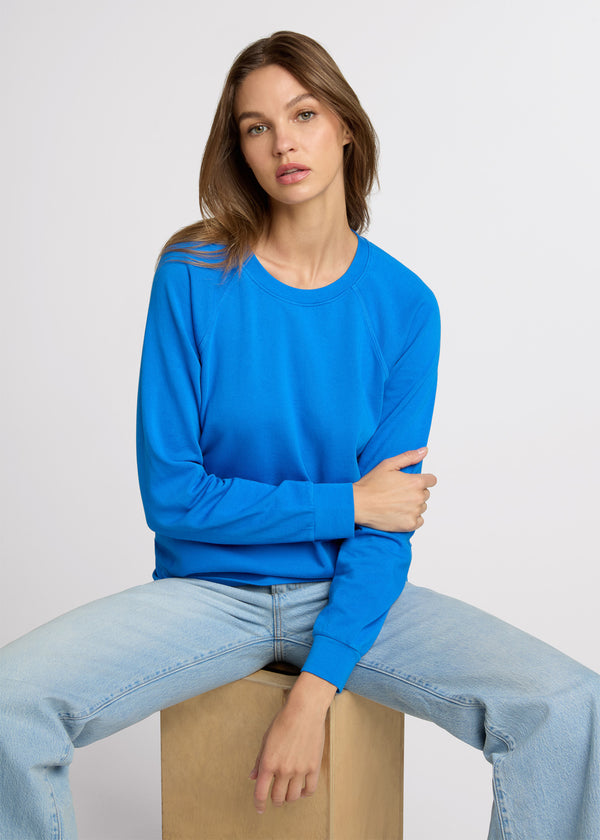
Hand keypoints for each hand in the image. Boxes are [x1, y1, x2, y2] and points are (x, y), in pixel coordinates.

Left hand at [249, 672, 335, 813]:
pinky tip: (303, 789)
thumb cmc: (283, 721)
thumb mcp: (266, 739)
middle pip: (278, 797)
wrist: (304, 710)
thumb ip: (259, 760)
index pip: (260, 793)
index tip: (259, 809)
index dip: (259, 804)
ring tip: (289, 792)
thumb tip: (253, 777)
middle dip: (275, 800)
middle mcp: (283, 769)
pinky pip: (310, 789)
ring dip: (289, 798)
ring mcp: (299, 769)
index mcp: (268, 762)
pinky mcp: (313, 767)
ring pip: (293, 796)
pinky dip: (305, 793)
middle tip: (276, 797)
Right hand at [352, 447, 436, 531]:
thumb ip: (409, 457)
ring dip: (414, 505)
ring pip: (422, 507)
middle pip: (426, 494)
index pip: (432, 480)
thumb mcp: (388, 465)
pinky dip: (412, 518)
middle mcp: (418, 497)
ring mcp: (414, 512)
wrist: (358, 504)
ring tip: (396, 503)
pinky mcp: (409, 525)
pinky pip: (419, 521)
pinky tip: (399, 513)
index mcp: (415, 482)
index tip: (411, 483)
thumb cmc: (371, 484)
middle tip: (398, 493)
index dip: (422, 480)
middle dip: (416, 492)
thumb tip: (424, 450)